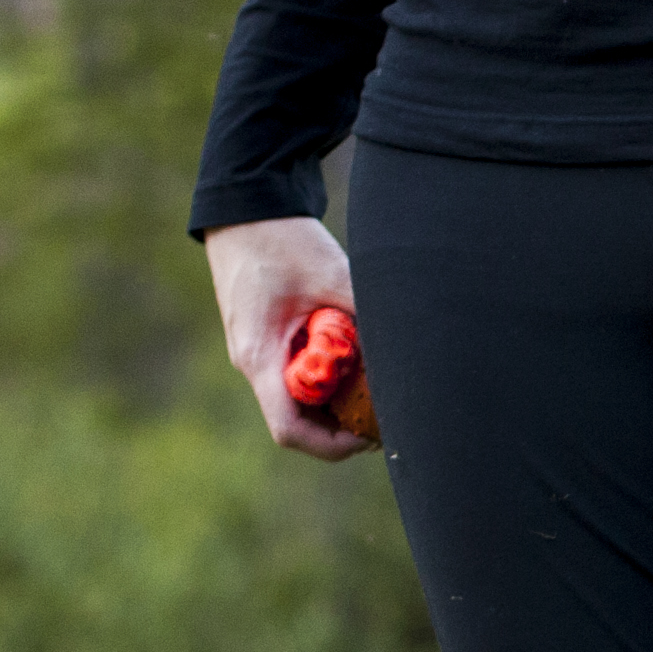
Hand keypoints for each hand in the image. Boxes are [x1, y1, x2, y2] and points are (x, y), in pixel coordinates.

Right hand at [204, 215, 371, 453]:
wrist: (245, 208)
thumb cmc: (282, 239)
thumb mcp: (333, 275)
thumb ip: (366, 317)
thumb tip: (407, 351)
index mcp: (260, 356)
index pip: (289, 429)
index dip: (333, 443)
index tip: (370, 433)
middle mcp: (253, 362)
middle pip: (297, 422)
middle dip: (340, 425)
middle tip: (382, 413)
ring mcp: (257, 353)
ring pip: (298, 401)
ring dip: (335, 400)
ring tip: (373, 386)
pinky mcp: (266, 341)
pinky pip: (295, 377)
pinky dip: (326, 378)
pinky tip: (355, 360)